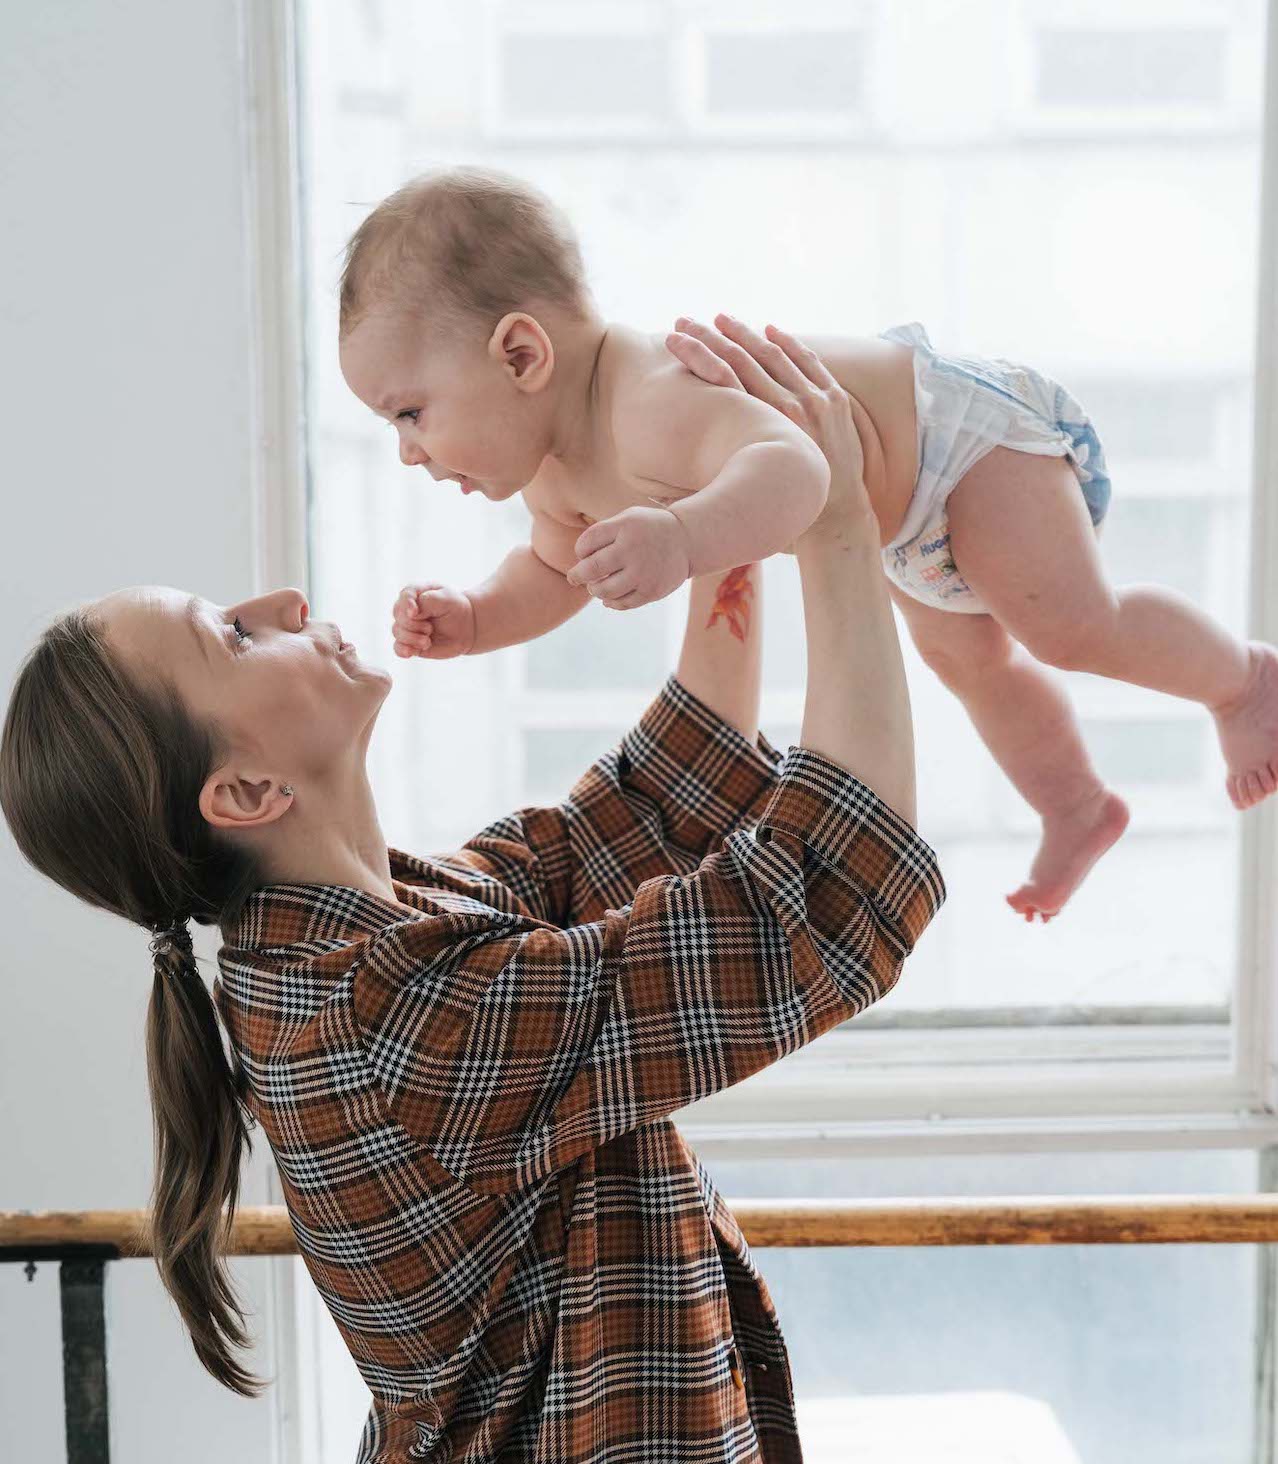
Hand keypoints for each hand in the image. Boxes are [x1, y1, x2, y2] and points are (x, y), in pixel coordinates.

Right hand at [391, 582, 475, 658]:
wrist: (466, 628)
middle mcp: (407, 608)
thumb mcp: (447, 599)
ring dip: (412, 638)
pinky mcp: (410, 642)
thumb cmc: (455, 609)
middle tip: (430, 628)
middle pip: (398, 615)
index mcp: (416, 592)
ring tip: (427, 641)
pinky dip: (403, 650)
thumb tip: (411, 614)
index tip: (415, 613)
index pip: (405, 595)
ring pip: (397, 631)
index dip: (407, 605)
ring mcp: (407, 626)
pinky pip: (397, 647)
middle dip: (413, 624)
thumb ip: (428, 601)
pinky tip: (411, 652)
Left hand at [565, 505, 691, 609]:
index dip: (580, 551)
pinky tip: (608, 598)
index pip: (587, 543)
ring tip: (595, 587)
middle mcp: (633, 549)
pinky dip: (611, 602)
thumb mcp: (627, 518)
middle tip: (574, 578)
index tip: (583, 554)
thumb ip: (603, 533)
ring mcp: (643, 572)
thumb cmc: (648, 529)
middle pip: (592, 568)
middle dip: (577, 575)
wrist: (687, 540)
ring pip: (604, 590)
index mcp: (625, 526)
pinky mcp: (651, 591)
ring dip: (594, 590)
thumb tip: (579, 563)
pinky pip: (622, 603)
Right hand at [666, 314, 872, 540]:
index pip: (722, 375)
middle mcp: (788, 406)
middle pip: (743, 357)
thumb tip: (656, 491)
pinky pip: (808, 361)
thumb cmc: (784, 507)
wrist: (837, 514)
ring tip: (721, 319)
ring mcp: (815, 400)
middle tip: (685, 321)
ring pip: (775, 354)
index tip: (673, 339)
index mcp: (761, 427)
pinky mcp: (835, 400)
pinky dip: (788, 343)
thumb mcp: (743, 487)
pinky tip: (769, 330)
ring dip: (746, 333)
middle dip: (711, 335)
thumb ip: (708, 478)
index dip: (695, 353)